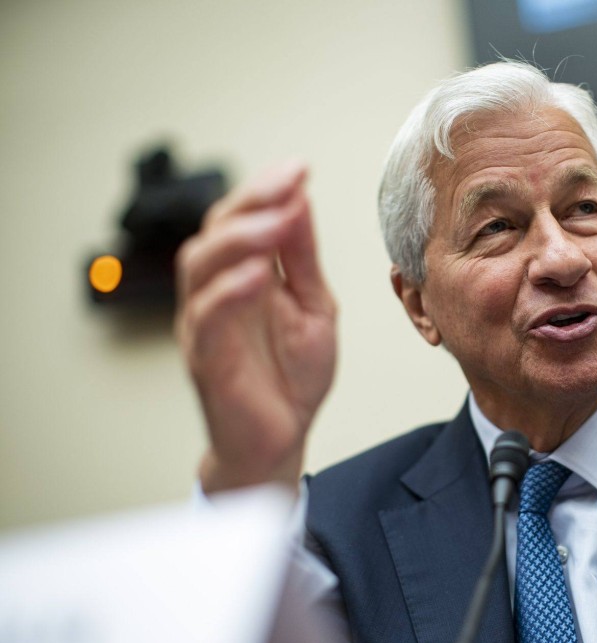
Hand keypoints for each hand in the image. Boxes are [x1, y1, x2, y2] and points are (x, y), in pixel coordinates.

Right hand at [176, 161, 337, 493]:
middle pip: (215, 231)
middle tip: (290, 182)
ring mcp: (206, 324)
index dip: (265, 190)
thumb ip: (301, 259)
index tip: (300, 168)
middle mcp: (216, 292)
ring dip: (240, 239)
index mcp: (244, 276)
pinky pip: (207, 317)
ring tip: (279, 219)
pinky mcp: (205, 359)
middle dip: (251, 201)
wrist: (282, 440)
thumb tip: (300, 200)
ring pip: (201, 266)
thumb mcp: (313, 306)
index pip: (241, 219)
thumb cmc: (293, 375)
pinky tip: (256, 273)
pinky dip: (229, 291)